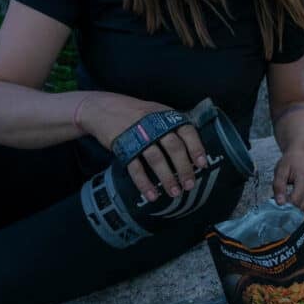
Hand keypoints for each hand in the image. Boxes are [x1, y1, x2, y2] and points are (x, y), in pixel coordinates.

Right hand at [77, 93, 207, 201]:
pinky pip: (135, 167)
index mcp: (166, 115)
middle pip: (173, 147)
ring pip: (156, 159)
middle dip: (184, 168)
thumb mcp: (157, 112)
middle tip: (189, 185)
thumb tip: (193, 148)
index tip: (202, 164)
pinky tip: (152, 194)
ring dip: (167, 178)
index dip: (196, 148)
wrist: (101, 108)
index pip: (187, 131)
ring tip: (174, 193)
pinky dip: (144, 183)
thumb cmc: (135, 113)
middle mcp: (154, 124)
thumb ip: (172, 125)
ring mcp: (138, 136)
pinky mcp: (123, 147)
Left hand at [272, 148, 303, 213]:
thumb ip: (279, 187)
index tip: (276, 209)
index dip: (285, 207)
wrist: (301, 154)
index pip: (295, 200)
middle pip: (302, 207)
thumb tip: (280, 203)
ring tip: (285, 210)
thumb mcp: (280, 171)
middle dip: (289, 212)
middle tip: (278, 212)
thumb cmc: (289, 161)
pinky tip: (294, 210)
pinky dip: (302, 212)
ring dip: (296, 213)